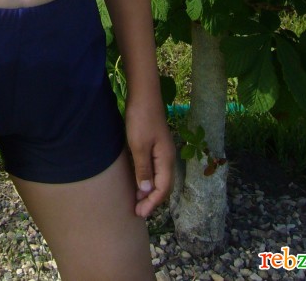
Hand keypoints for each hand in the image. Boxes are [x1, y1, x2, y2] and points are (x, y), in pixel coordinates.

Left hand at [125, 100, 175, 217]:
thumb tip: (147, 192)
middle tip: (137, 211)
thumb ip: (143, 169)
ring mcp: (162, 149)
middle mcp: (167, 156)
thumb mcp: (139, 146)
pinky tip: (138, 179)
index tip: (139, 213)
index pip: (163, 189)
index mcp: (166, 159)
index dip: (152, 203)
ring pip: (159, 176)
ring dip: (149, 189)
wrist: (143, 92)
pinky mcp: (155, 143)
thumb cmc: (140, 118)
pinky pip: (154, 167)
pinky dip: (147, 177)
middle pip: (164, 185)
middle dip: (152, 200)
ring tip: (137, 200)